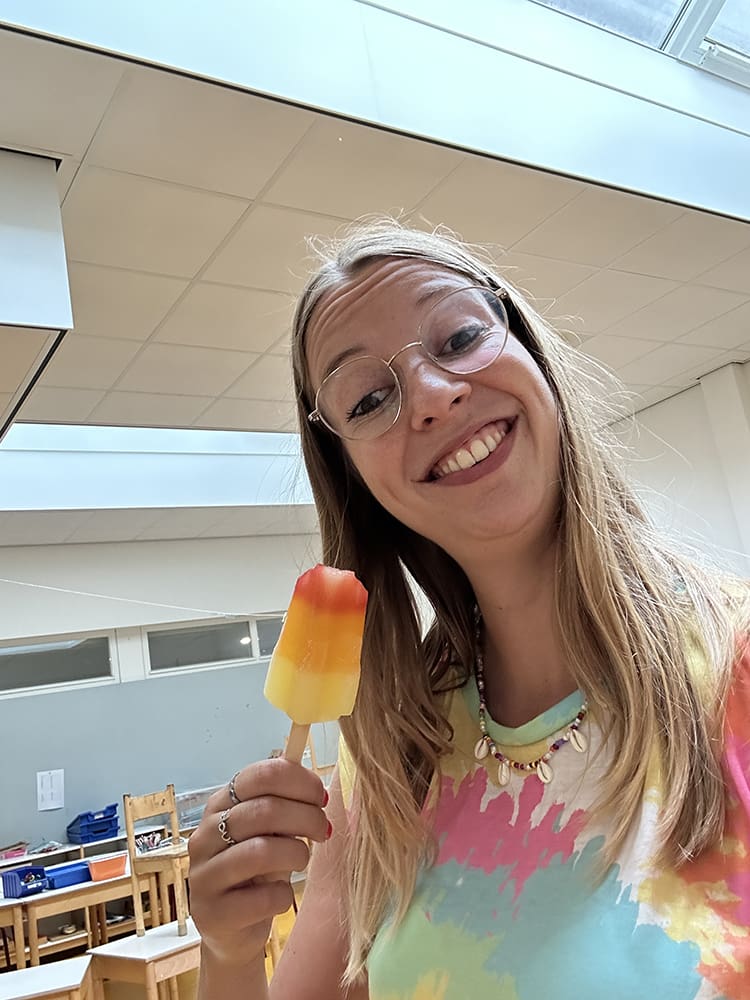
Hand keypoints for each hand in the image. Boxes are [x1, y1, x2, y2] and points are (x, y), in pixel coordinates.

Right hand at [188, 758, 329, 967]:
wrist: (230, 931)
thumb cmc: (255, 872)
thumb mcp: (267, 833)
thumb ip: (284, 807)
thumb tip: (318, 789)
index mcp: (219, 805)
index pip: (259, 775)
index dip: (299, 781)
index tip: (321, 797)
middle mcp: (205, 835)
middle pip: (265, 809)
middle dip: (307, 817)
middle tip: (324, 830)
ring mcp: (204, 875)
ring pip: (262, 851)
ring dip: (296, 854)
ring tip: (302, 861)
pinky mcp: (213, 913)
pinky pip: (263, 897)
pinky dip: (284, 896)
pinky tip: (281, 897)